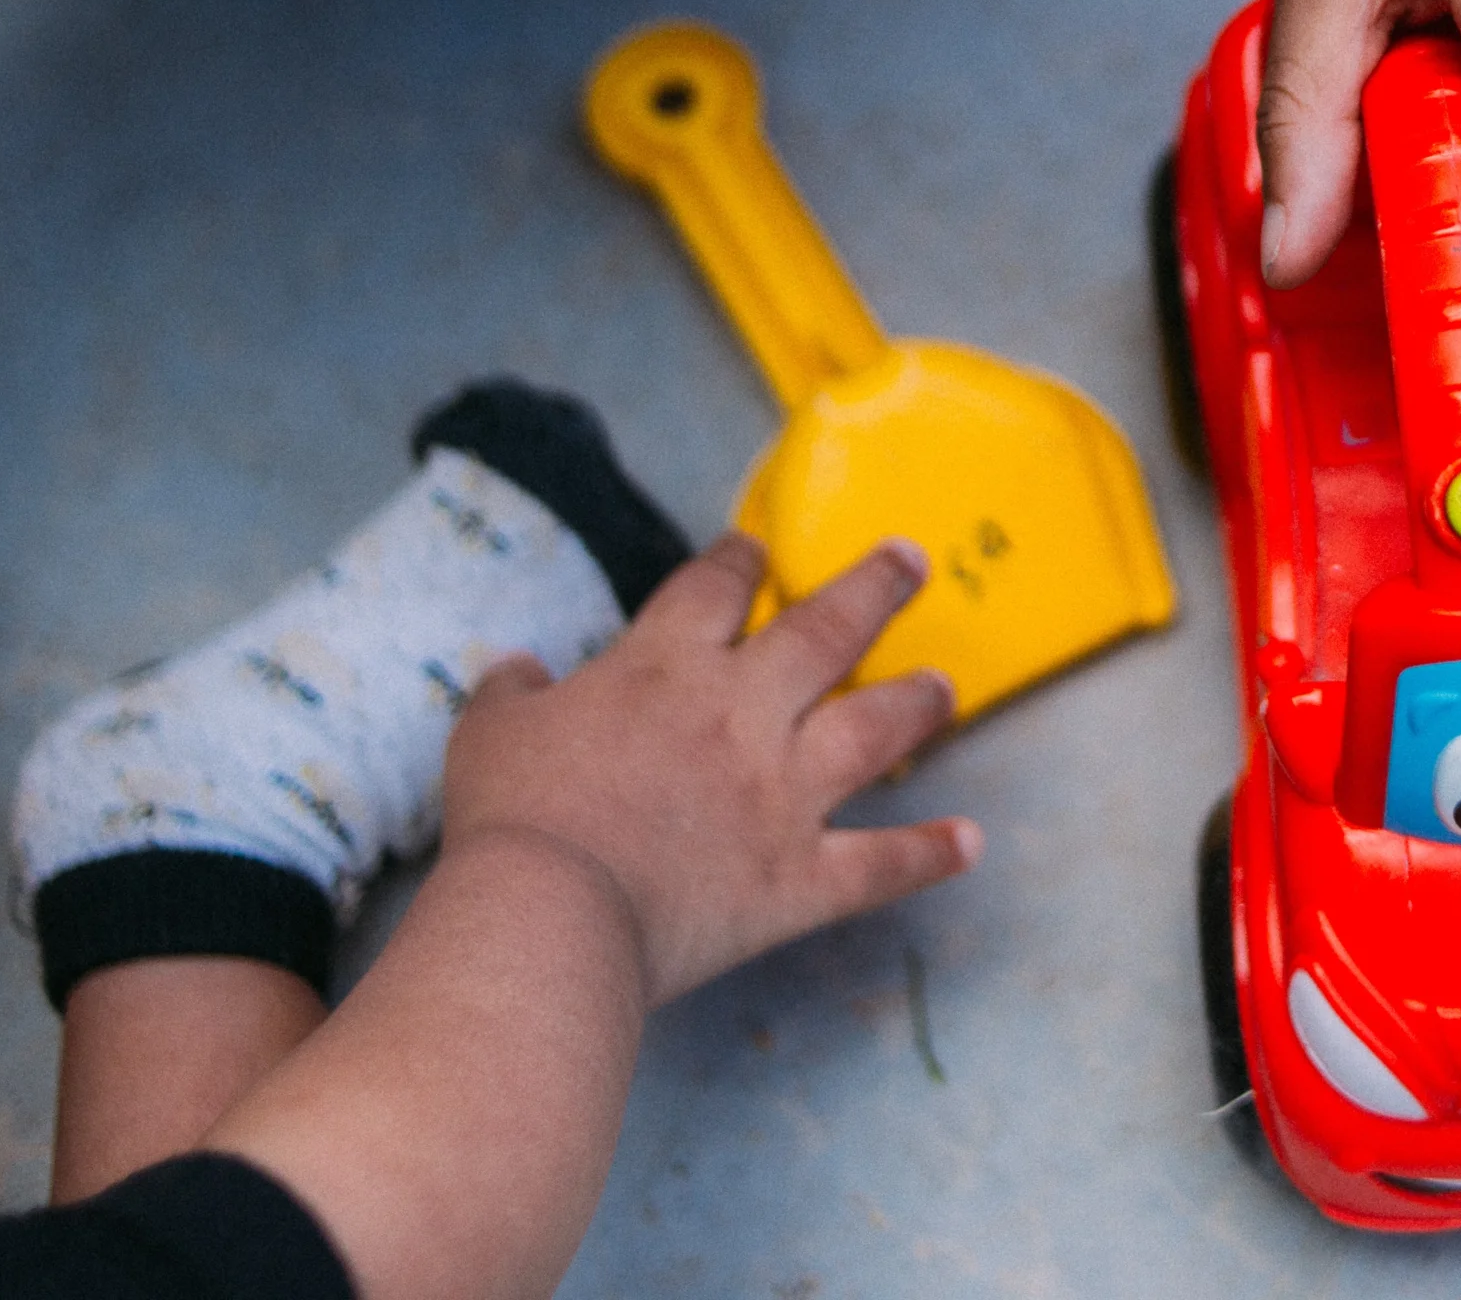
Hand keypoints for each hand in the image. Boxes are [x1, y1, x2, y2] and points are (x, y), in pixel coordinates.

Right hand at [441, 534, 979, 1004]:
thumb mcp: (490, 733)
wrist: (553, 914)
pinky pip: (878, 864)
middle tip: (912, 559)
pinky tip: (971, 843)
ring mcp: (781, 793)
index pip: (718, 587)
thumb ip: (512, 693)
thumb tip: (515, 669)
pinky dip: (928, 854)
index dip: (739, 561)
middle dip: (873, 587)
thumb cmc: (513, 817)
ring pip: (871, 729)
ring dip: (915, 703)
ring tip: (948, 684)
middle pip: (825, 629)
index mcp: (667, 664)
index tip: (756, 546)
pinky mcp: (799, 877)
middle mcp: (742, 713)